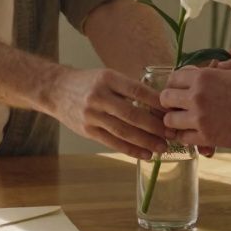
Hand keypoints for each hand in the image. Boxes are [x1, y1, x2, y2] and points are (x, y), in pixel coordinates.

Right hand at [49, 68, 167, 159]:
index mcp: (108, 79)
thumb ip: (128, 88)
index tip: (172, 111)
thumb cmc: (89, 83)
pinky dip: (131, 150)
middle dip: (155, 126)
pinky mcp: (87, 131)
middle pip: (132, 114)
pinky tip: (145, 154)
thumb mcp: (107, 76)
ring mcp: (92, 115)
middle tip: (172, 133)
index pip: (137, 90)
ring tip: (162, 147)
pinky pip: (113, 142)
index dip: (157, 103)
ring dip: (146, 141)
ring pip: (123, 131)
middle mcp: (99, 96)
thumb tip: (159, 104)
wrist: (57, 90)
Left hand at [160, 66, 230, 148]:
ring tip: (184, 122)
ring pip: (170, 120)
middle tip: (178, 107)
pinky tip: (194, 135)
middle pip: (165, 98)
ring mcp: (200, 117)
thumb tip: (204, 73)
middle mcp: (197, 95)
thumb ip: (214, 75)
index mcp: (204, 76)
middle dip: (170, 102)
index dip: (175, 85)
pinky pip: (184, 138)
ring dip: (176, 121)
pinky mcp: (207, 137)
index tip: (179, 91)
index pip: (173, 78)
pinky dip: (186, 136)